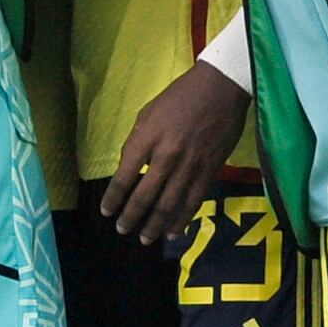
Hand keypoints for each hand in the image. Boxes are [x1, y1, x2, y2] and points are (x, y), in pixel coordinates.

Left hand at [100, 61, 248, 244]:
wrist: (221, 88)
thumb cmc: (180, 97)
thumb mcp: (148, 112)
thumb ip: (137, 141)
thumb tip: (130, 169)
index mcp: (148, 138)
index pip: (125, 176)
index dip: (113, 198)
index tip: (106, 211)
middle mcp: (167, 155)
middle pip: (145, 195)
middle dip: (131, 216)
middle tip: (122, 230)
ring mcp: (190, 165)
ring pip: (170, 204)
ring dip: (155, 225)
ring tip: (145, 238)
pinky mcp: (209, 170)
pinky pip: (194, 201)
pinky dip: (182, 219)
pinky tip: (173, 232)